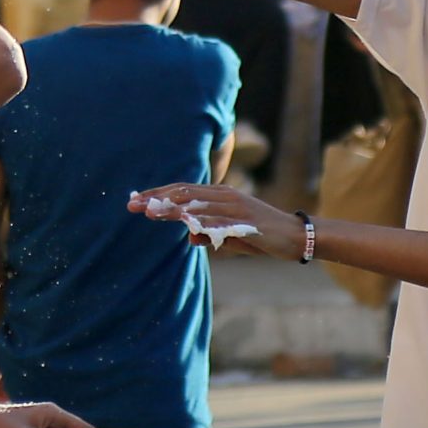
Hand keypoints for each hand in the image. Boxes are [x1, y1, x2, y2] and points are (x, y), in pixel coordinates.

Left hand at [127, 181, 303, 260]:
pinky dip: (198, 221)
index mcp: (219, 195)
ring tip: (149, 212)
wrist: (295, 236)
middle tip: (132, 205)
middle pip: (183, 193)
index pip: (182, 191)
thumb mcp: (231, 235)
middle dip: (156, 198)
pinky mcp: (245, 220)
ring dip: (171, 207)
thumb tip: (189, 236)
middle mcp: (224, 195)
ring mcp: (234, 206)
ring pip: (197, 204)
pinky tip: (181, 225)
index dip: (158, 195)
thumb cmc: (262, 235)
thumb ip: (210, 234)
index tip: (135, 201)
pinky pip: (217, 220)